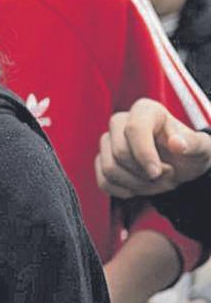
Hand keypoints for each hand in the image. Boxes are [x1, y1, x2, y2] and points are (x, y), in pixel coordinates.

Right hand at [96, 98, 210, 198]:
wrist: (180, 165)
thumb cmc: (190, 151)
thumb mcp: (201, 147)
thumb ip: (193, 143)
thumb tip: (176, 143)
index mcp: (145, 110)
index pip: (134, 128)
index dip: (144, 154)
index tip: (157, 172)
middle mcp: (121, 122)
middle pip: (119, 152)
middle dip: (144, 173)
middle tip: (168, 177)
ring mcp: (108, 142)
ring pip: (109, 169)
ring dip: (136, 185)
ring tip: (158, 184)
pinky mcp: (101, 161)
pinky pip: (103, 181)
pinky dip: (123, 191)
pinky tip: (140, 189)